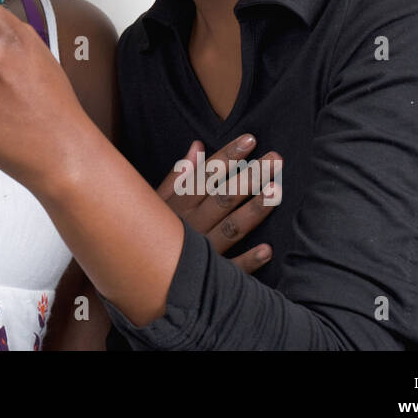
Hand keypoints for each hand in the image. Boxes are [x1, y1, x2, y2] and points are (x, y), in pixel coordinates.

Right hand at [156, 135, 282, 273]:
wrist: (141, 275)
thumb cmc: (150, 232)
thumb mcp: (158, 202)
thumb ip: (178, 176)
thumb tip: (197, 146)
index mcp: (178, 206)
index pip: (206, 176)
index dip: (228, 157)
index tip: (250, 140)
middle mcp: (190, 226)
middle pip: (223, 198)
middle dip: (250, 177)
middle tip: (276, 159)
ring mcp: (200, 252)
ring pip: (230, 229)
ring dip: (253, 211)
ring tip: (275, 191)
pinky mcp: (208, 278)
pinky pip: (230, 270)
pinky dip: (248, 261)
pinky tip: (267, 249)